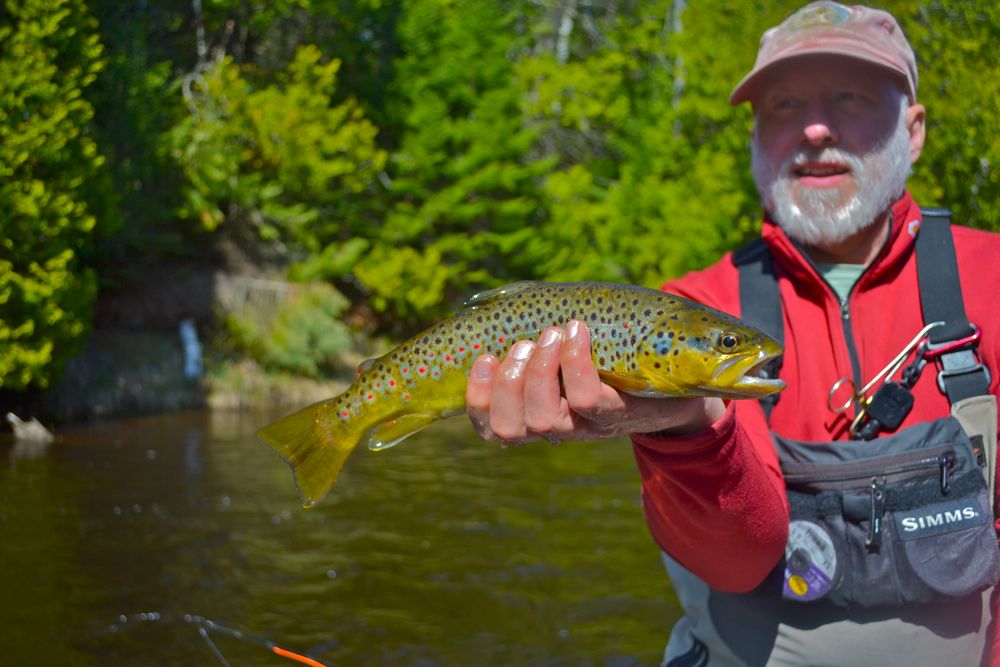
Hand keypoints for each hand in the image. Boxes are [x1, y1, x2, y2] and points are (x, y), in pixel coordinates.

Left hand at [465, 320, 724, 444]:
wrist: (640, 389)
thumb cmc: (664, 360)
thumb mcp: (690, 351)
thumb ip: (716, 349)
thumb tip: (765, 359)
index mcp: (622, 413)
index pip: (590, 407)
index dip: (574, 370)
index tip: (576, 325)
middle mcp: (582, 428)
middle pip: (543, 420)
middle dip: (536, 372)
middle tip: (547, 333)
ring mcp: (549, 427)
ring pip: (512, 427)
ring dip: (506, 381)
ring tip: (520, 345)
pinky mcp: (522, 420)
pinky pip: (488, 426)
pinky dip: (477, 394)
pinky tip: (484, 359)